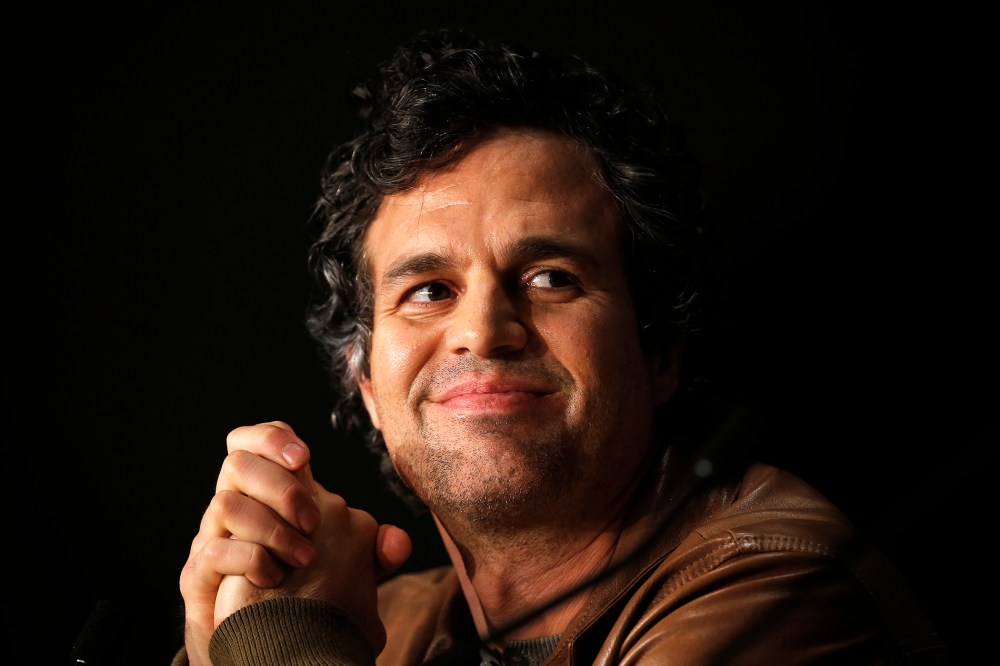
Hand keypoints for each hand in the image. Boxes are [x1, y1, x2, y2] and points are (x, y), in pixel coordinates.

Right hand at [178, 421, 410, 663]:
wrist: (267, 653)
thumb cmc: (304, 604)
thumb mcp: (345, 572)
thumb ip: (371, 552)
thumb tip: (399, 542)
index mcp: (270, 496)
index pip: (259, 444)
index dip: (275, 438)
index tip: (305, 459)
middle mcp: (237, 510)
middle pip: (238, 463)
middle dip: (281, 486)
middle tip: (312, 523)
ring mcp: (212, 541)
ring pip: (224, 503)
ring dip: (271, 527)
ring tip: (303, 559)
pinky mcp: (197, 577)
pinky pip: (213, 551)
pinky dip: (249, 559)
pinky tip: (273, 578)